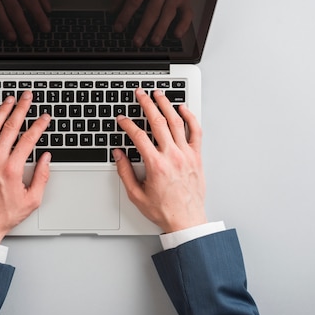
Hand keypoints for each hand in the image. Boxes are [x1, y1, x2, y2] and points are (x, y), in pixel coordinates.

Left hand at [0, 91, 51, 243]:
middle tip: (27, 97)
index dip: (39, 125)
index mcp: (12, 169)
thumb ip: (41, 177)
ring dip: (2, 111)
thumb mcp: (32, 200)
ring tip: (9, 100)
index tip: (45, 118)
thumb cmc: (4, 215)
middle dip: (21, 109)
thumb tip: (45, 159)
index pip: (29, 139)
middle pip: (10, 127)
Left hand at [112, 0, 193, 46]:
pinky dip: (183, 25)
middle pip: (152, 10)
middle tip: (136, 42)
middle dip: (144, 28)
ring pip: (168, 14)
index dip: (125, 16)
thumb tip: (113, 10)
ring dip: (161, 29)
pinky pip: (187, 14)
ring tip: (154, 42)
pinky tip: (176, 35)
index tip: (118, 28)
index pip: (134, 1)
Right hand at [113, 88, 205, 232]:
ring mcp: (186, 155)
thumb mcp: (136, 194)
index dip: (127, 124)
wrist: (186, 220)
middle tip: (140, 94)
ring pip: (176, 122)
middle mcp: (172, 156)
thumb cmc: (164, 210)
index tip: (121, 119)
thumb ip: (124, 172)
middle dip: (146, 104)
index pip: (138, 136)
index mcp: (156, 165)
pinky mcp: (196, 156)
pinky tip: (183, 108)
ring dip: (166, 105)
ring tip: (159, 94)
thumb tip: (118, 154)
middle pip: (158, 122)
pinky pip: (195, 132)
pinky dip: (190, 117)